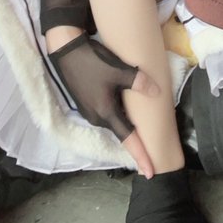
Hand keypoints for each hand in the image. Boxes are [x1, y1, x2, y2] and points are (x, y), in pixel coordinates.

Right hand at [49, 33, 159, 173]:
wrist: (66, 50)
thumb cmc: (93, 61)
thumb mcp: (118, 70)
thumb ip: (139, 82)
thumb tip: (157, 93)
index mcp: (105, 113)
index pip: (128, 139)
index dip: (141, 156)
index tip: (150, 173)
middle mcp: (97, 117)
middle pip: (120, 132)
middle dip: (135, 142)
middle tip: (150, 152)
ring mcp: (89, 111)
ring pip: (113, 122)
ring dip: (125, 127)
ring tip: (139, 132)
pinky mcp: (86, 102)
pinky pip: (105, 114)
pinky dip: (117, 116)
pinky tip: (123, 111)